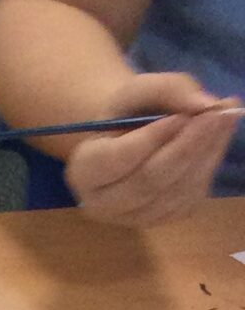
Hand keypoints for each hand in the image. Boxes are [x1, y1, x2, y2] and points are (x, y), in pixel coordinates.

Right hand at [62, 71, 242, 227]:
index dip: (150, 139)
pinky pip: (191, 197)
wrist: (127, 140)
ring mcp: (133, 218)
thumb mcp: (138, 90)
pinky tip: (218, 138)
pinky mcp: (162, 220)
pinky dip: (210, 165)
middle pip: (148, 181)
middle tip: (217, 113)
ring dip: (206, 153)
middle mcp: (102, 203)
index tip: (182, 114)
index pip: (116, 160)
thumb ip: (168, 89)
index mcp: (84, 170)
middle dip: (186, 145)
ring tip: (225, 117)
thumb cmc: (126, 114)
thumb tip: (205, 104)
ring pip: (175, 191)